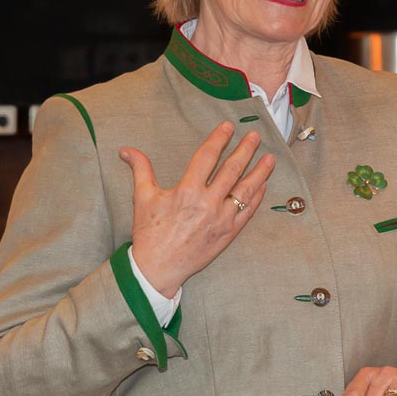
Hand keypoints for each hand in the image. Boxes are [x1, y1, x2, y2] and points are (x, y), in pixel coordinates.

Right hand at [120, 121, 275, 296]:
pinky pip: (247, 213)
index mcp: (187, 191)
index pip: (207, 157)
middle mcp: (207, 203)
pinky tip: (263, 186)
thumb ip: (141, 169)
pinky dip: (257, 198)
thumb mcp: (142, 197)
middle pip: (232, 170)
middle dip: (246, 150)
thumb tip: (126, 150)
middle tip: (255, 137)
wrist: (157, 268)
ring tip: (270, 159)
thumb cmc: (149, 233)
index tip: (228, 127)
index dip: (219, 139)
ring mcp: (221, 219)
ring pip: (245, 191)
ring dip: (260, 173)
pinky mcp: (228, 234)